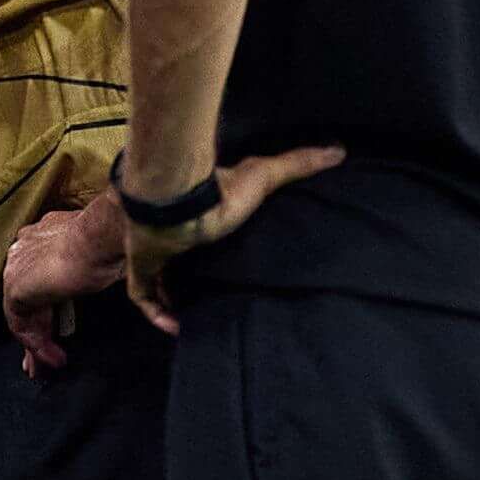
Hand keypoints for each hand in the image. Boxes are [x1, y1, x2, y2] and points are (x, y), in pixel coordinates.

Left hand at [2, 186, 127, 373]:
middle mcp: (29, 246)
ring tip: (44, 368)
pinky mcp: (17, 287)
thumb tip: (170, 321)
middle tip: (48, 354)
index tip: (61, 323)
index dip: (52, 301)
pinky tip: (52, 359)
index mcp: (52, 234)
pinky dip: (36, 343)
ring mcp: (19, 266)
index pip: (44, 272)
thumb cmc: (122, 241)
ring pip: (24, 312)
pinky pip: (20, 323)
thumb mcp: (130, 267)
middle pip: (30, 295)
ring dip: (36, 342)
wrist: (105, 234)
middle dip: (39, 327)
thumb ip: (143, 293)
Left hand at [121, 145, 342, 331]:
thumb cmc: (219, 191)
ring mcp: (155, 253)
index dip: (211, 252)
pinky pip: (143, 298)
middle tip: (215, 300)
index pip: (202, 237)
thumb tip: (338, 150)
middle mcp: (175, 236)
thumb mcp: (265, 176)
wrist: (175, 202)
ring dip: (174, 299)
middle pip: (180, 262)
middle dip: (192, 280)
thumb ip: (297, 164)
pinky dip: (157, 315)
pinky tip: (176, 329)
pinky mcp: (141, 268)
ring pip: (160, 280)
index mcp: (200, 218)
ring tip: (198, 319)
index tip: (231, 269)